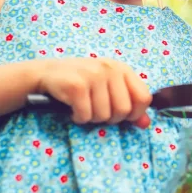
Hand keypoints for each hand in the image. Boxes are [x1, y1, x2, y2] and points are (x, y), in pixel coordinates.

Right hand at [36, 57, 151, 126]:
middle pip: (124, 110)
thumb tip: (145, 123)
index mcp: (122, 69)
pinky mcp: (77, 85)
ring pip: (104, 115)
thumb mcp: (108, 88)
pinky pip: (86, 115)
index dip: (135, 113)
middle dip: (110, 118)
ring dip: (92, 118)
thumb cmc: (82, 82)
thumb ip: (129, 104)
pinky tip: (73, 109)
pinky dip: (78, 118)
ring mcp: (93, 76)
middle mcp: (110, 69)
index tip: (122, 116)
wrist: (46, 73)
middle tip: (96, 111)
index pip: (143, 97)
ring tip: (83, 107)